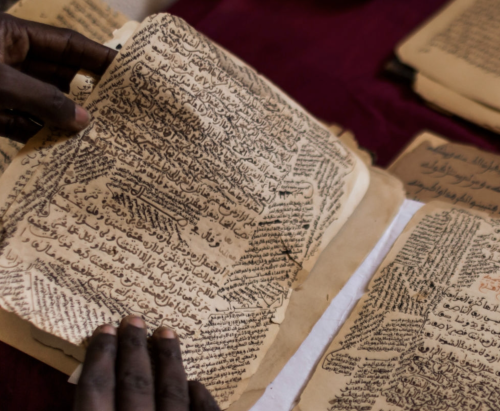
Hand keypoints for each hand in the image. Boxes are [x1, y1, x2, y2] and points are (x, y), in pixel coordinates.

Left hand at [0, 13, 116, 142]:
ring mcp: (1, 90)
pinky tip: (62, 147)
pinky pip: (22, 124)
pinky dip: (40, 136)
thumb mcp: (1, 82)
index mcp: (12, 37)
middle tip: (117, 110)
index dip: (98, 57)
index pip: (66, 45)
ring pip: (43, 104)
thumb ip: (43, 99)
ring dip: (65, 120)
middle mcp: (10, 61)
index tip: (126, 73)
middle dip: (86, 93)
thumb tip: (83, 121)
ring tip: (95, 134)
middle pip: (58, 77)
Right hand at [74, 316, 220, 410]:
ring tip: (166, 331)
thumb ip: (92, 408)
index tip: (105, 328)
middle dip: (133, 348)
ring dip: (169, 359)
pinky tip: (197, 382)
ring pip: (172, 392)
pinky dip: (200, 398)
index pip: (96, 389)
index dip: (100, 355)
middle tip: (135, 319)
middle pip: (135, 383)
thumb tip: (94, 378)